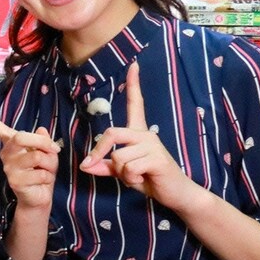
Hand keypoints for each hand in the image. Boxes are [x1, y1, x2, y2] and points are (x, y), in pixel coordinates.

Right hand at [0, 102, 59, 210]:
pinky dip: (48, 177)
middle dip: (43, 142)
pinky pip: (40, 173)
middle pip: (21, 137)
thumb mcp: (48, 152)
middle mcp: (6, 153)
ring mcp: (8, 167)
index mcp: (11, 142)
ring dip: (50, 164)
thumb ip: (44, 140)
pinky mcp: (14, 181)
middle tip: (54, 150)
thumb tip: (42, 129)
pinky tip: (40, 182)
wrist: (39, 196)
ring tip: (45, 171)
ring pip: (37, 156)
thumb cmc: (42, 171)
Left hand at [79, 62, 192, 206]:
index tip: (133, 65)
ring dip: (121, 173)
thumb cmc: (148, 179)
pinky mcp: (157, 159)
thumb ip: (105, 166)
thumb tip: (85, 165)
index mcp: (138, 133)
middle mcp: (146, 134)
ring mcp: (153, 145)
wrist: (175, 193)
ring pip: (118, 157)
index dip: (134, 85)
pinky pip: (129, 168)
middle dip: (99, 152)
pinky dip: (130, 179)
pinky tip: (142, 180)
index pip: (135, 104)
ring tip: (135, 177)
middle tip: (93, 166)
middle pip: (112, 133)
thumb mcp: (123, 172)